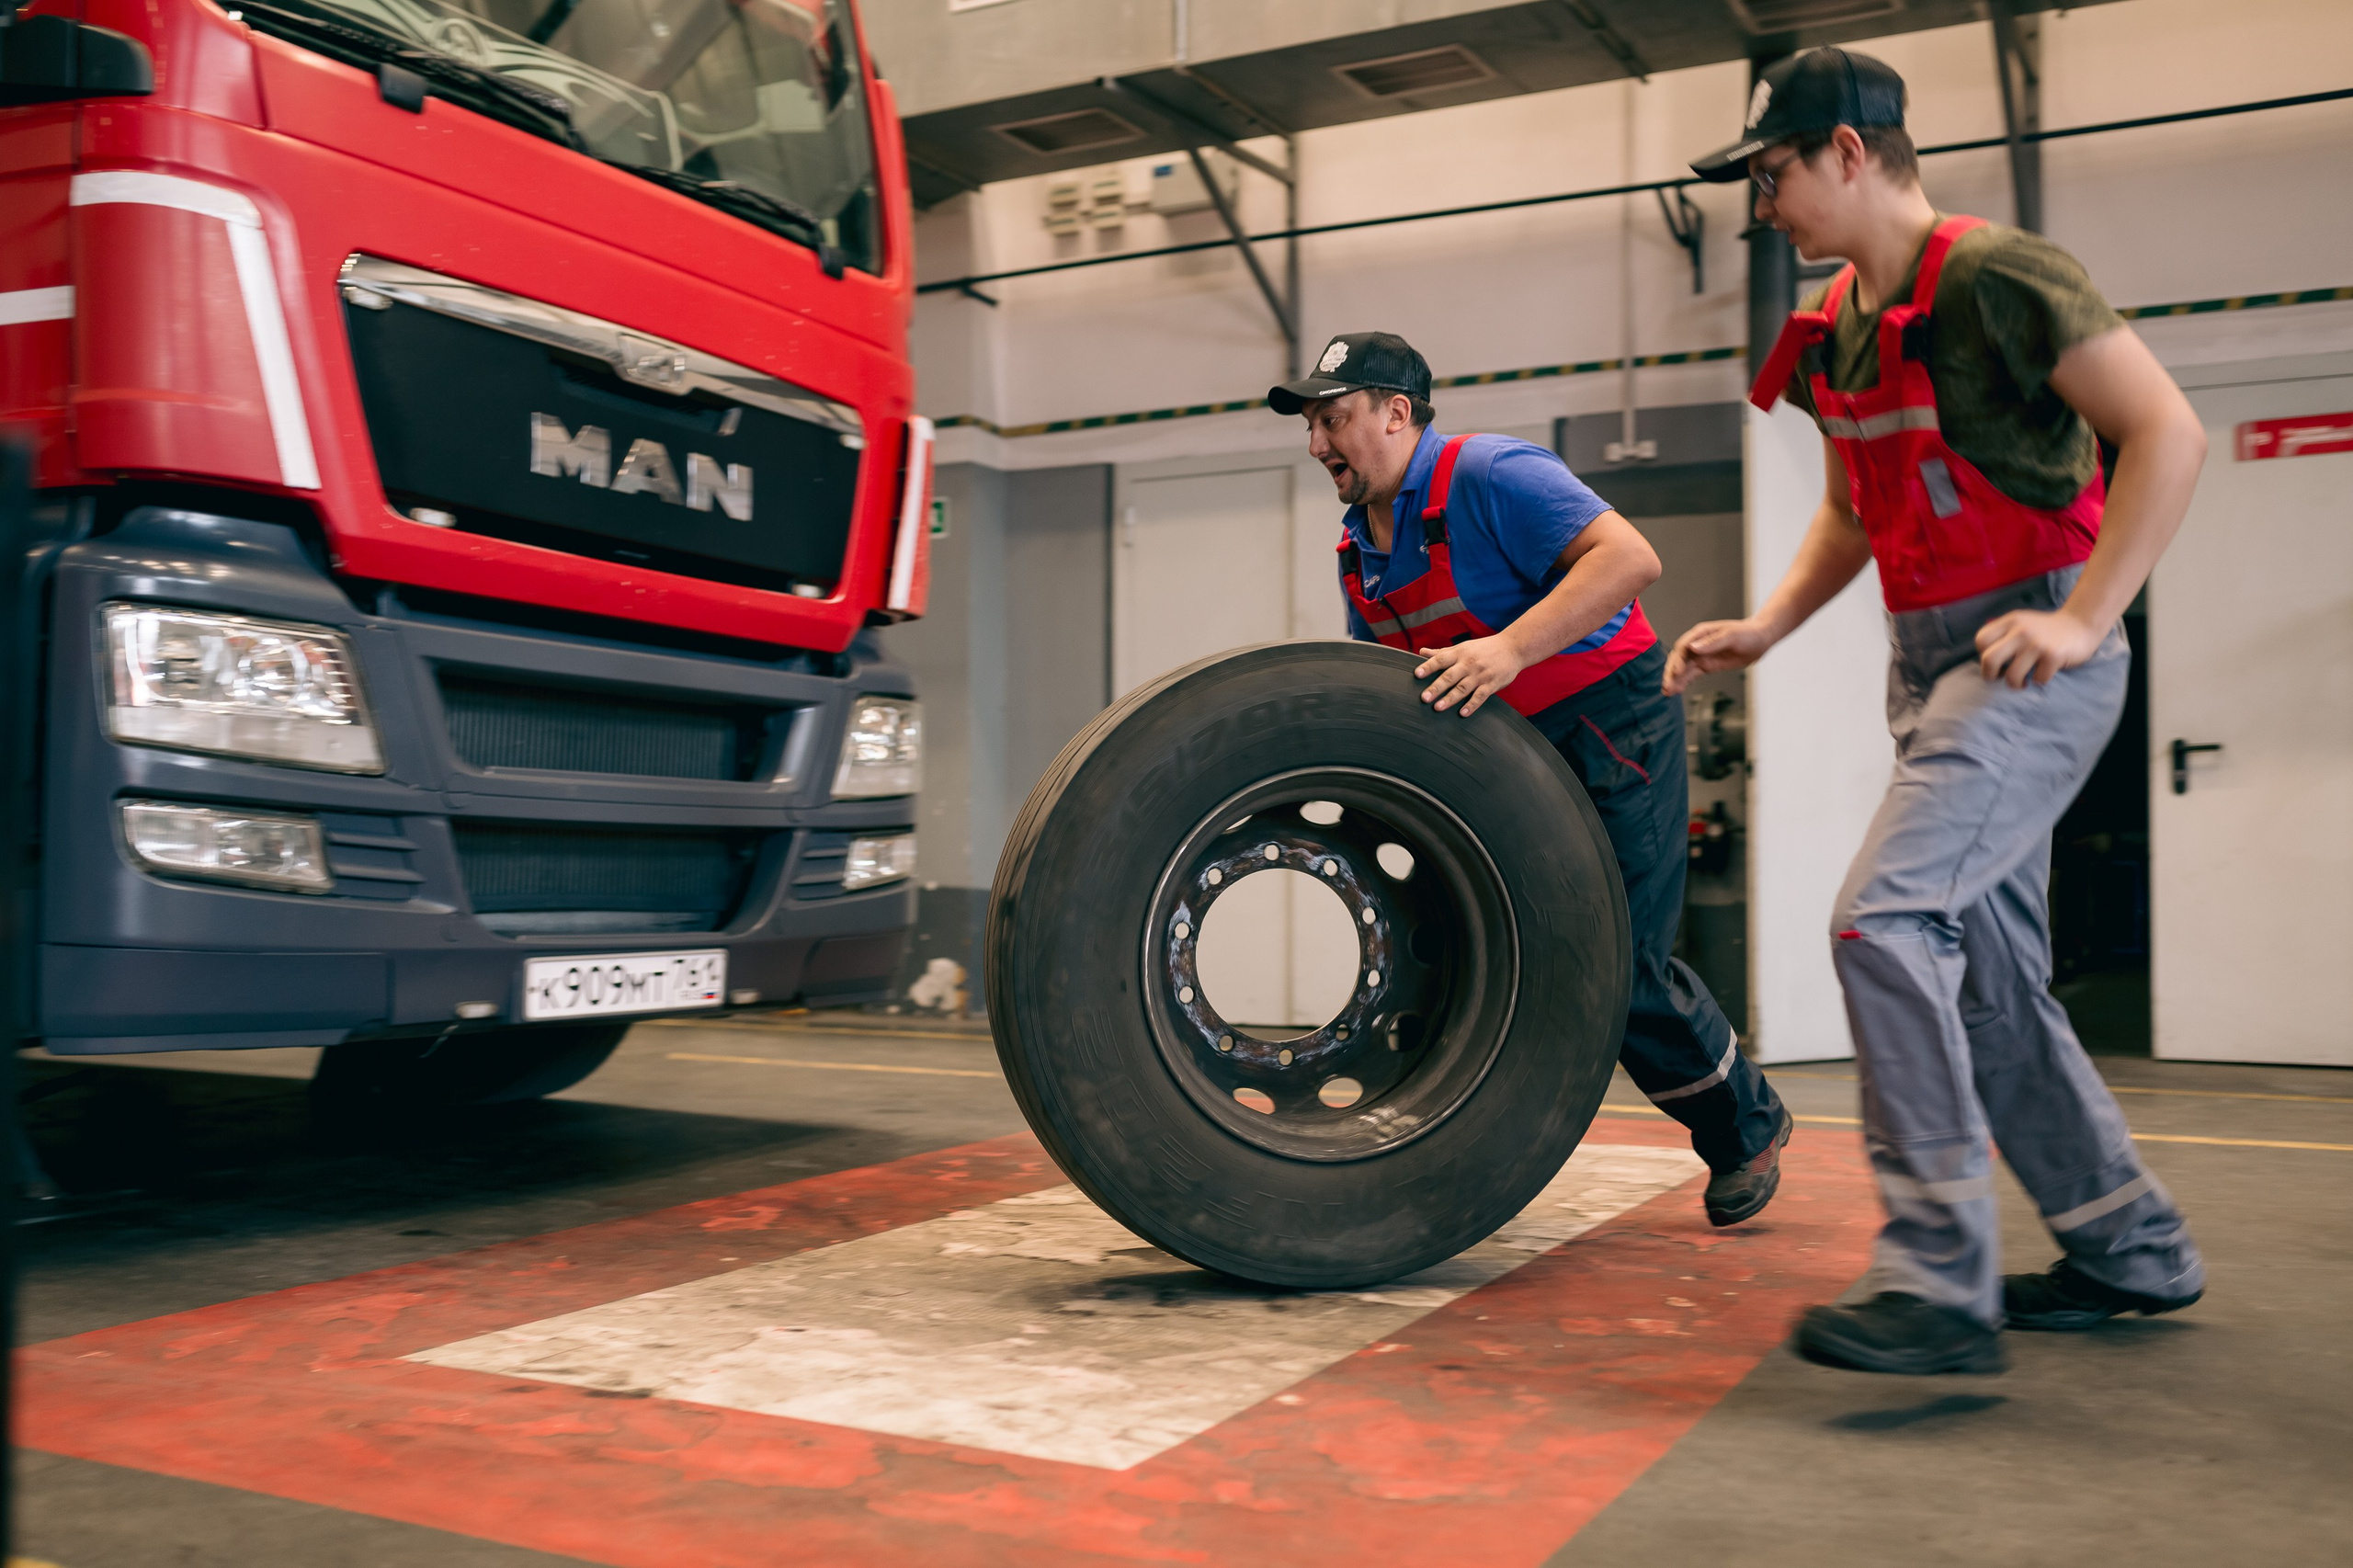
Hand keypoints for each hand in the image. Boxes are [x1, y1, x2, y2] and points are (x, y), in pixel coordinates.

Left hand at [1414, 634, 1528, 715]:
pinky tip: (1462, 713)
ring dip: (1450, 698)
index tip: (1417, 674)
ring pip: (1463, 688)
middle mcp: (1469, 664)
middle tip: (1424, 698)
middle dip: (1436, 687)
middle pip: (1450, 676)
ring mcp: (1480, 675)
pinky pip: (1481, 696)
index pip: (1441, 659)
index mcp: (1460, 653)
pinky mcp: (1492, 684)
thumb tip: (1421, 652)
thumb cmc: (1484, 648)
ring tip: (1438, 708)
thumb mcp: (1463, 647)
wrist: (1513, 648)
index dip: (1429, 666)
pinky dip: (1472, 705)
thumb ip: (1442, 652)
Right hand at [1663, 618, 1775, 693]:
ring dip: (1675, 680)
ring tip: (1668, 692)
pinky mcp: (1707, 666)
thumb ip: (1711, 642)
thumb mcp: (1731, 636)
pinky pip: (1692, 675)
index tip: (1677, 672)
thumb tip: (1693, 648)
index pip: (1683, 647)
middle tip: (1667, 687)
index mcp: (1700, 633)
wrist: (1760, 639)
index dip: (1677, 660)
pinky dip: (1684, 682)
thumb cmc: (1747, 634)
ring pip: (1683, 669)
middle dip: (1671, 673)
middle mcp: (1697, 644)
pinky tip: (1677, 690)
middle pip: (1678, 659)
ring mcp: (1702, 656)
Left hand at [1975, 608, 2106, 687]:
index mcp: (2010, 621)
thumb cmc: (2046, 631)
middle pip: (1989, 659)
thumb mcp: (2021, 624)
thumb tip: (1985, 662)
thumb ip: (2003, 635)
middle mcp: (2021, 630)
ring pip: (2012, 676)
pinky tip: (2043, 673)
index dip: (1983, 655)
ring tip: (2022, 681)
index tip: (1995, 661)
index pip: (1981, 640)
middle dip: (1990, 675)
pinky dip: (2039, 681)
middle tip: (1999, 678)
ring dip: (2015, 684)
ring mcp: (2037, 643)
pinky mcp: (2053, 655)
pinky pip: (2037, 680)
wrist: (2081, 625)